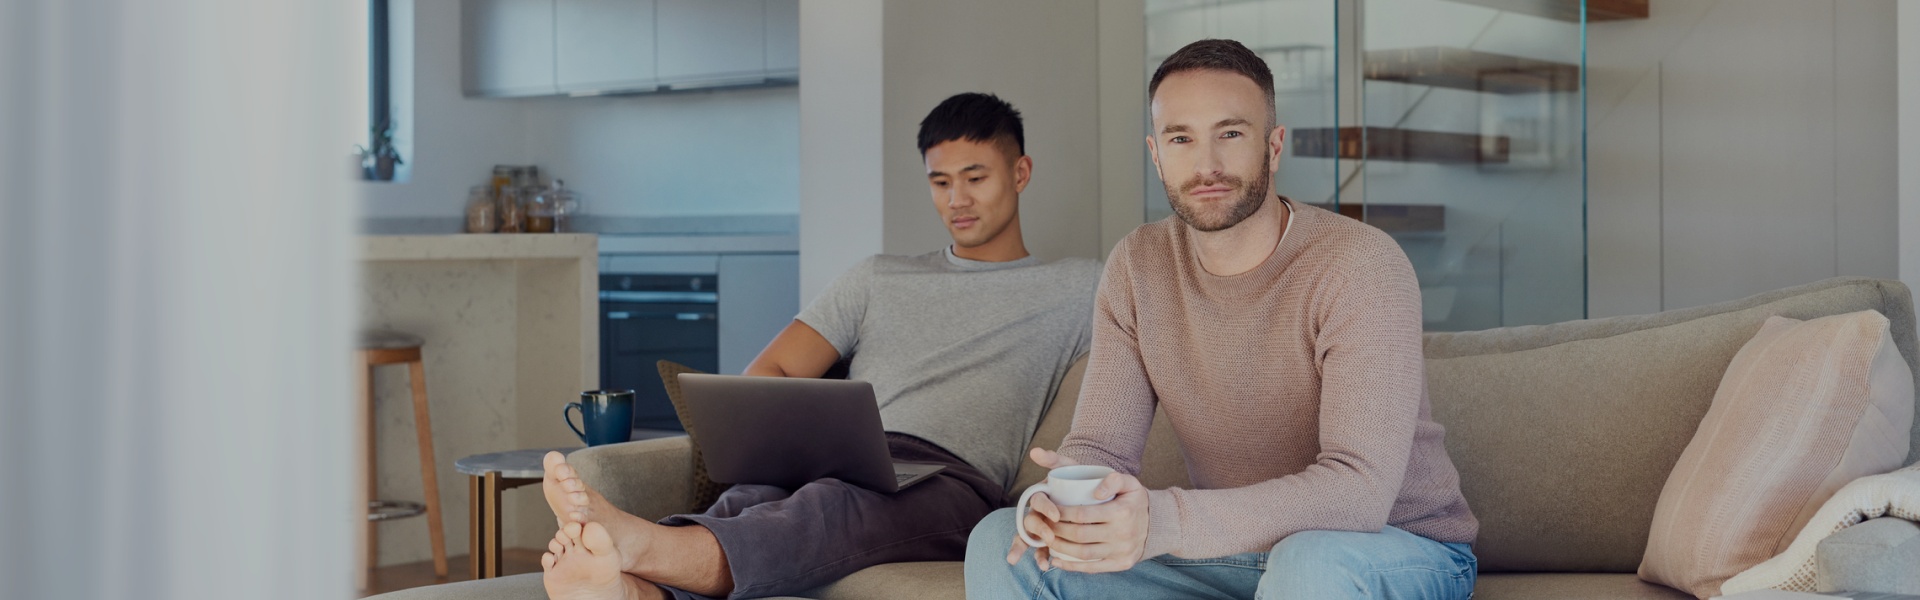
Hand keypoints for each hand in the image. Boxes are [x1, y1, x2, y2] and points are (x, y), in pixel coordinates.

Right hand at [1005, 448, 1079, 569]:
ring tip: (1042, 561)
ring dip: (1034, 549)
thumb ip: (1054, 458)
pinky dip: (1041, 558)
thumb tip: (1034, 452)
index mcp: (1042, 495)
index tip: (1056, 514)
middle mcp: (1038, 511)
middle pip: (1031, 522)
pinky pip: (1039, 550)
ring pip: (1030, 538)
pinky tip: (1045, 565)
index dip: (1045, 508)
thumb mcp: (1069, 466)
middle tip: (1051, 537)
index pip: (1038, 501)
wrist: (1090, 491)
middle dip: (1039, 531)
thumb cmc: (1078, 479)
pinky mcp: (1047, 538)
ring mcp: (1041, 526)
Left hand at [1041, 471, 1150, 573]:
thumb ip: (1113, 480)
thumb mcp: (1129, 482)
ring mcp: (1122, 551)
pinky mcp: (1121, 564)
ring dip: (1061, 548)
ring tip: (1048, 540)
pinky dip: (1072, 567)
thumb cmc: (1134, 500)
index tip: (1050, 509)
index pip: (1082, 514)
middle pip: (1080, 535)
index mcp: (1122, 511)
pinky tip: (1057, 561)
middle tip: (1045, 525)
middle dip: (1057, 530)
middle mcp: (1123, 533)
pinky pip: (1093, 568)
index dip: (1061, 513)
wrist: (1157, 524)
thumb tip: (1095, 491)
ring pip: (1084, 553)